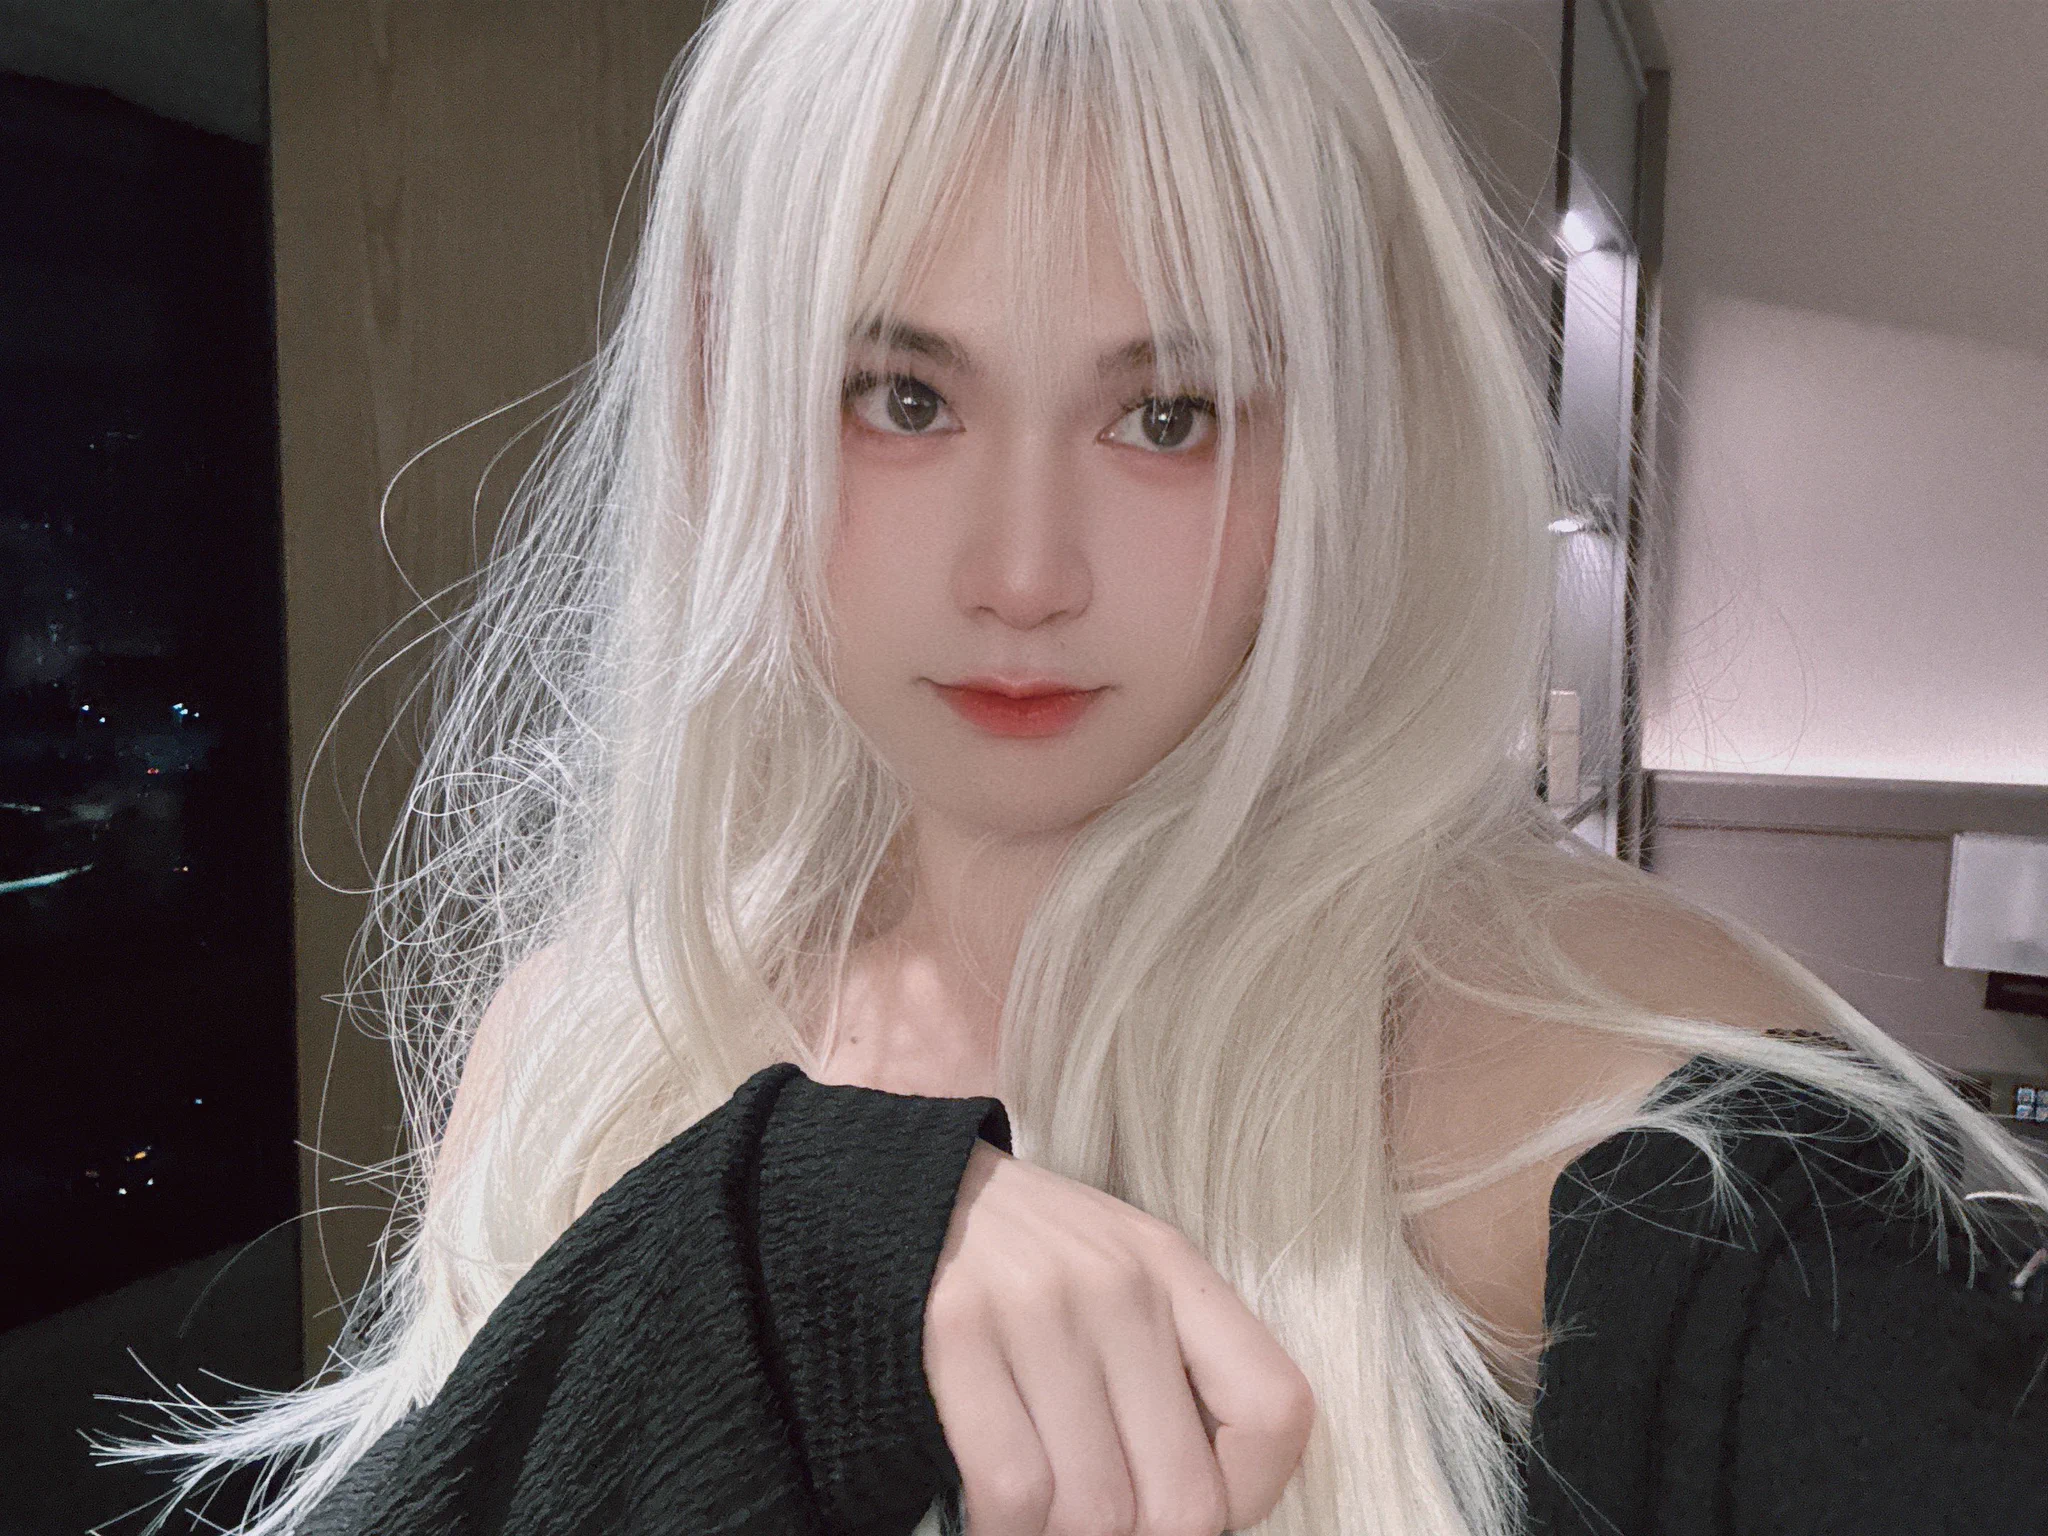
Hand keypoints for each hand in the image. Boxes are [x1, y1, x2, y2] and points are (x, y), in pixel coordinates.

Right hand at [923, 1140, 1315, 1535]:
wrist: (898, 1186)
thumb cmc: (1022, 1259)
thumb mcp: (1121, 1276)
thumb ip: (1173, 1368)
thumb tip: (1204, 1508)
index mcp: (1174, 1270)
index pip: (1274, 1411)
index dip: (1250, 1495)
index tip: (1199, 1510)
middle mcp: (1119, 1285)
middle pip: (1182, 1499)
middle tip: (1099, 1518)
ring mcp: (1038, 1306)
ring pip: (1094, 1510)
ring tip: (1044, 1514)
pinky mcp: (957, 1330)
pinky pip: (1012, 1489)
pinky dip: (1004, 1532)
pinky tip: (992, 1518)